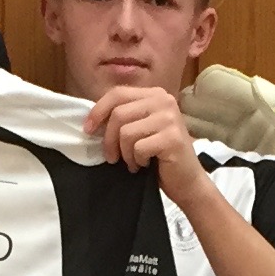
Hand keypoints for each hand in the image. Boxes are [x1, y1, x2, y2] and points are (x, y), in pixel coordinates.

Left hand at [84, 83, 205, 203]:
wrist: (187, 181)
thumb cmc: (159, 156)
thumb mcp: (140, 129)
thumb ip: (122, 117)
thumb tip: (91, 120)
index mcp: (155, 94)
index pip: (117, 94)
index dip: (98, 111)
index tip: (88, 129)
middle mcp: (164, 101)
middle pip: (118, 114)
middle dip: (109, 139)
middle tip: (112, 157)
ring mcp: (170, 118)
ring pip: (126, 132)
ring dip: (124, 153)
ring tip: (133, 161)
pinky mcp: (172, 138)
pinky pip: (138, 148)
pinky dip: (136, 161)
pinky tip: (145, 164)